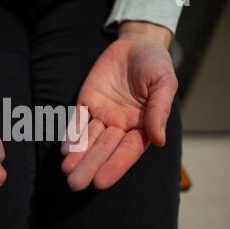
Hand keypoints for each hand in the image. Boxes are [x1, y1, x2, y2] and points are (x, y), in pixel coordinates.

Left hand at [61, 22, 177, 190]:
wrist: (136, 44)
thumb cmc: (156, 65)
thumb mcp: (164, 83)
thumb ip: (159, 110)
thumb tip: (159, 140)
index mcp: (141, 127)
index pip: (126, 151)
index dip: (114, 166)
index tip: (100, 182)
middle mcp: (120, 126)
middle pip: (103, 150)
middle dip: (89, 166)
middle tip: (75, 184)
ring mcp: (102, 115)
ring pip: (88, 139)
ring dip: (77, 155)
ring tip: (66, 170)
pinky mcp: (87, 102)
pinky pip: (78, 120)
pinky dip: (72, 134)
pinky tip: (65, 149)